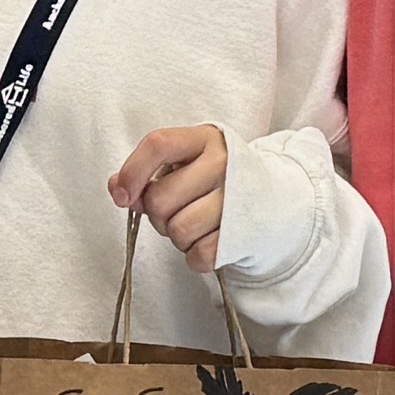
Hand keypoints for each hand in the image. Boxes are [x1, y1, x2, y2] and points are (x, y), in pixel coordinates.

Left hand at [109, 124, 232, 268]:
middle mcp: (223, 164)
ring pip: (177, 230)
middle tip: (177, 209)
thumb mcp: (187, 162)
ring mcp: (236, 200)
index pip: (158, 144)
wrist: (275, 199)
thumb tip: (118, 190)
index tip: (122, 196)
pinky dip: (195, 255)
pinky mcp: (242, 234)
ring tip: (196, 224)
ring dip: (177, 236)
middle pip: (159, 199)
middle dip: (158, 213)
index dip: (132, 172)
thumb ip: (149, 172)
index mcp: (205, 139)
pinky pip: (198, 255)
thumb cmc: (218, 179)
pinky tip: (209, 240)